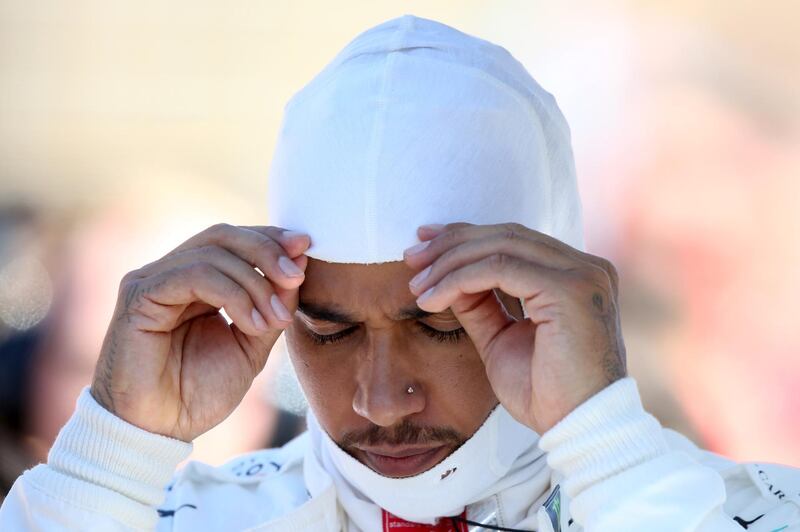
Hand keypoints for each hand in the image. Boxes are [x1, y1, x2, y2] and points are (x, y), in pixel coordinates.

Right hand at [90, 223, 309, 441]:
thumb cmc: (197, 393)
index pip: (234, 241)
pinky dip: (232, 294)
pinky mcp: (139, 295)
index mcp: (195, 281)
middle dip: (267, 251)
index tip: (306, 248)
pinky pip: (193, 275)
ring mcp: (151, 280)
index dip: (270, 238)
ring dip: (255, 282)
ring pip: (212, 253)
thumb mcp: (251, 346)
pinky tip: (252, 323)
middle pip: (223, 235)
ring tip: (277, 317)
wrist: (157, 432)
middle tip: (296, 277)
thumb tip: (299, 266)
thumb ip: (271, 306)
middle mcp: (170, 272)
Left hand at [404, 222, 625, 433]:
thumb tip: (446, 275)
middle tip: (411, 258)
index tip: (424, 244)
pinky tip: (433, 299)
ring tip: (417, 284)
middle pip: (506, 235)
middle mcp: (587, 267)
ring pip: (500, 247)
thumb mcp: (501, 339)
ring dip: (449, 262)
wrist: (578, 430)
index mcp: (576, 275)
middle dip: (451, 244)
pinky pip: (499, 269)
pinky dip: (459, 280)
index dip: (466, 237)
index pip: (514, 239)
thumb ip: (480, 304)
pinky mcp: (569, 289)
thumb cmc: (545, 394)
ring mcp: (582, 275)